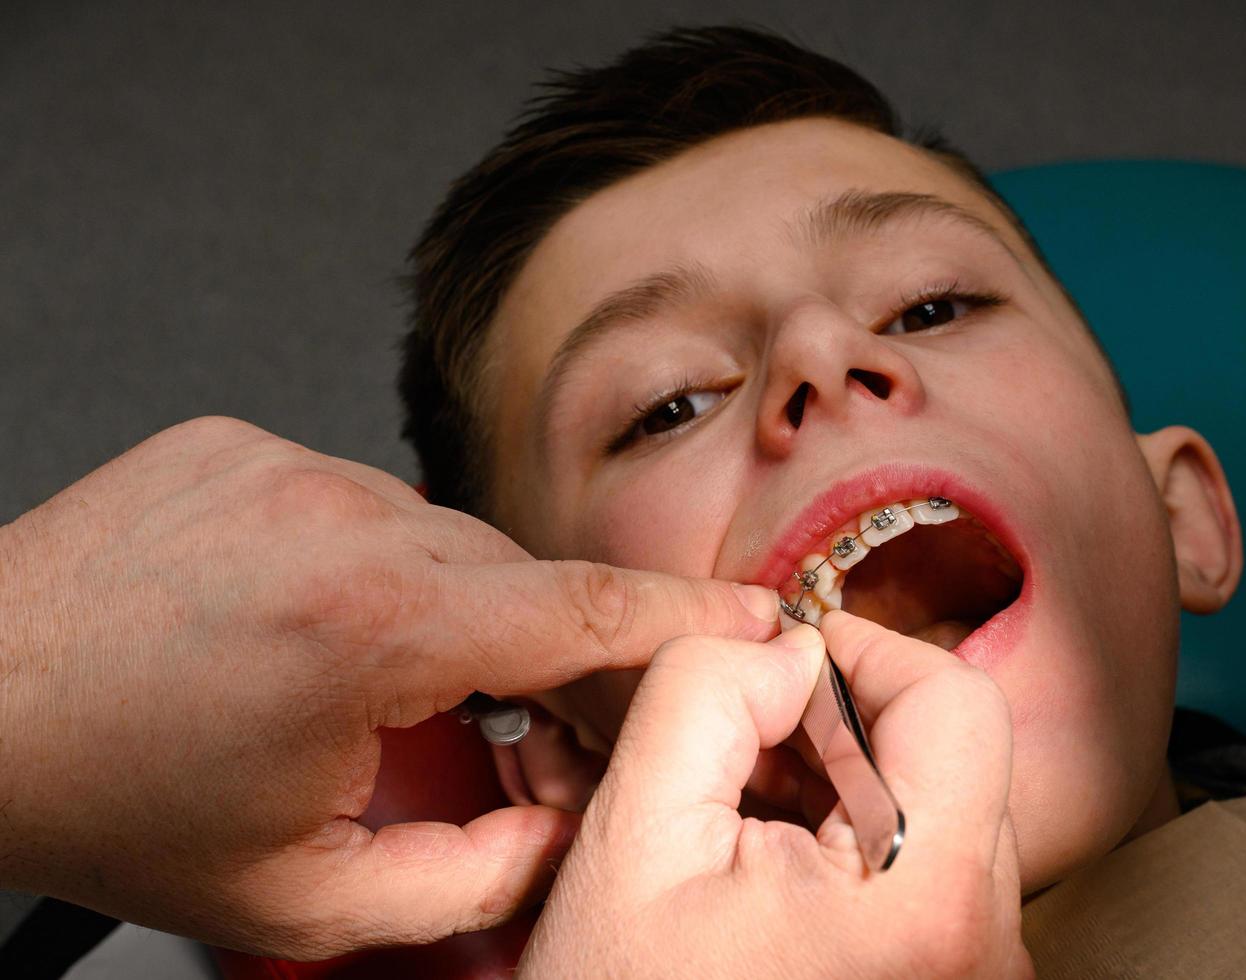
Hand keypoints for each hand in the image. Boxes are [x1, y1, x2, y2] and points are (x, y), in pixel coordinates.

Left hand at [0, 417, 776, 957]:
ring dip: (441, 608)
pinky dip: (369, 561)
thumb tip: (563, 833)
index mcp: (372, 625)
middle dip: (532, 651)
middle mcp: (338, 514)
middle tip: (493, 728)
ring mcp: (286, 460)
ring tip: (356, 682)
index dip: (686, 617)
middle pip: (516, 575)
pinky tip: (301, 623)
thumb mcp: (305, 897)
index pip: (584, 609)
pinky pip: (362, 499)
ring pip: (442, 534)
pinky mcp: (241, 439)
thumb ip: (474, 878)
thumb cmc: (111, 800)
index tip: (752, 615)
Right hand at [520, 611, 1032, 978]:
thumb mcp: (632, 836)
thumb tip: (790, 646)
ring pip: (941, 802)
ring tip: (750, 813)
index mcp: (925, 899)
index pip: (957, 701)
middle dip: (844, 724)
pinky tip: (780, 859)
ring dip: (846, 779)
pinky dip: (859, 836)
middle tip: (746, 750)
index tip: (787, 665)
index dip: (865, 654)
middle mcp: (985, 945)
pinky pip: (934, 864)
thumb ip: (706, 695)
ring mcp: (979, 972)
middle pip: (951, 751)